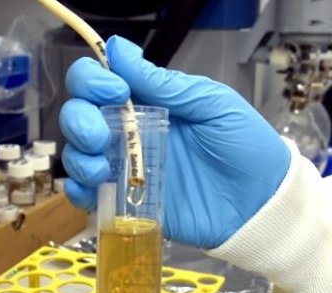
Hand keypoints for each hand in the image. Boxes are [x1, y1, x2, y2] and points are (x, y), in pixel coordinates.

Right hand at [60, 36, 289, 247]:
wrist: (256, 203)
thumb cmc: (243, 147)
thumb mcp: (211, 104)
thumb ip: (165, 84)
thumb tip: (119, 49)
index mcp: (148, 105)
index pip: (100, 83)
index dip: (93, 81)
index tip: (116, 91)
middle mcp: (130, 134)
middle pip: (79, 117)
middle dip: (79, 120)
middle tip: (100, 135)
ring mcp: (126, 168)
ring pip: (77, 155)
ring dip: (78, 156)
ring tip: (101, 167)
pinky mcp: (126, 201)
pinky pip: (87, 195)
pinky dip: (78, 192)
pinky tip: (91, 189)